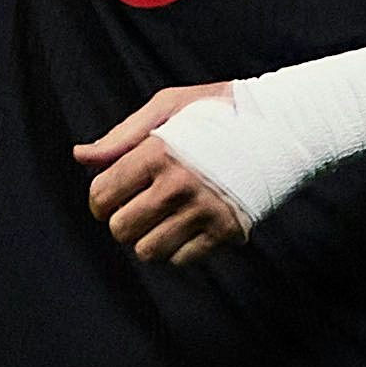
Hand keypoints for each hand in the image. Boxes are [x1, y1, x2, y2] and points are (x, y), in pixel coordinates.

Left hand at [77, 84, 250, 265]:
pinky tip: (187, 225)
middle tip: (138, 207)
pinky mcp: (226, 231)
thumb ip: (122, 136)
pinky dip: (178, 248)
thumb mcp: (169, 106)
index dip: (99, 199)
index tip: (111, 196)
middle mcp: (179, 185)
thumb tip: (81, 156)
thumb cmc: (219, 112)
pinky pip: (181, 260)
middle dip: (122, 221)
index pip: (102, 195)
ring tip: (161, 219)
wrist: (283, 128)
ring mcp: (204, 211)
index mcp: (158, 152)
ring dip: (148, 238)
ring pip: (148, 251)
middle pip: (121, 229)